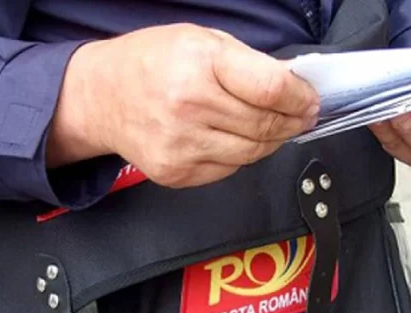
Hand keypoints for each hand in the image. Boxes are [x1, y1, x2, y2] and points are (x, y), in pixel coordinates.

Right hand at [48, 23, 318, 187]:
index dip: (299, 97)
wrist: (101, 98)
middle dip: (293, 122)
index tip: (310, 100)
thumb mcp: (200, 40)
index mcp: (198, 64)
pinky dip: (243, 155)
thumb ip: (247, 64)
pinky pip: (229, 169)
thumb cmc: (150, 62)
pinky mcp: (176, 173)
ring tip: (276, 128)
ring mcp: (181, 146)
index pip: (270, 89)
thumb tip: (291, 88)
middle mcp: (188, 108)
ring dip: (272, 141)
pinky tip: (239, 139)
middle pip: (265, 126)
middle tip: (303, 117)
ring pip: (252, 153)